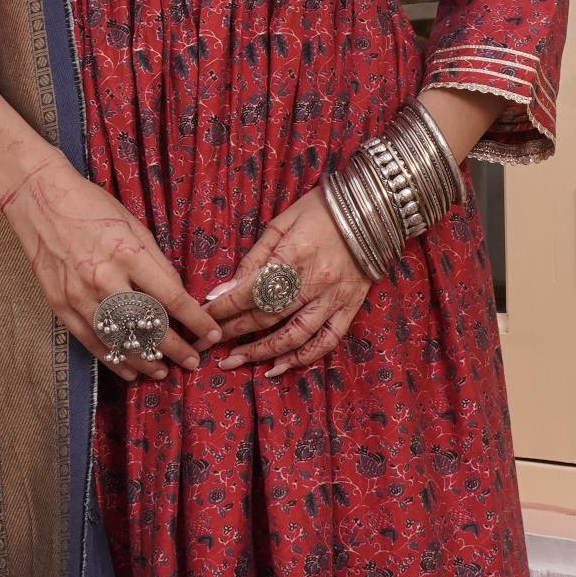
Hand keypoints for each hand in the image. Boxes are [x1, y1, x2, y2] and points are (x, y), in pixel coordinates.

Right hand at [0, 149, 218, 379]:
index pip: (171, 297)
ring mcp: (79, 294)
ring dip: (145, 360)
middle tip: (192, 362)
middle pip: (147, 325)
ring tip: (163, 371)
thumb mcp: (133, 225)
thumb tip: (175, 295)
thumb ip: (155, 262)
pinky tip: (129, 370)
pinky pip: (91, 340)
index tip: (211, 334)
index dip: (195, 320)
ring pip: (119, 340)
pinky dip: (112, 358)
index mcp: (128, 253)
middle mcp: (105, 278)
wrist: (39, 199)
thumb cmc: (91, 207)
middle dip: (175, 348)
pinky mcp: (60, 304)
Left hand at [204, 183, 376, 379]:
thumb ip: (254, 258)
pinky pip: (327, 341)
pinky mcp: (351, 307)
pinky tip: (278, 368)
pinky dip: (303, 359)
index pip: (249, 291)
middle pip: (266, 316)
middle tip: (206, 344)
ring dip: (261, 353)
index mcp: (293, 256)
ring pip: (294, 336)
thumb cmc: (322, 209)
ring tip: (235, 361)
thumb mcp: (282, 223)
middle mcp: (314, 282)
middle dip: (232, 332)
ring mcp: (335, 298)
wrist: (374, 208)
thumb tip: (225, 290)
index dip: (222, 309)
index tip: (201, 318)